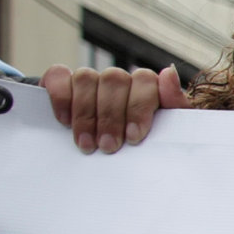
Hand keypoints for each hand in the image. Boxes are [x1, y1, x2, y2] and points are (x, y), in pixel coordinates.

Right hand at [42, 64, 181, 154]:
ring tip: (88, 145)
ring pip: (86, 78)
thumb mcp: (167, 133)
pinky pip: (58, 76)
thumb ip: (175, 106)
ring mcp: (91, 79)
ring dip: (86, 114)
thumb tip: (168, 72)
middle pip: (114, 80)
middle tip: (108, 147)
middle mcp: (119, 80)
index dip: (138, 106)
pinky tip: (65, 122)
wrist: (108, 160)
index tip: (134, 137)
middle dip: (110, 117)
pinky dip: (61, 98)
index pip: (144, 79)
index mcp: (147, 88)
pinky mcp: (62, 82)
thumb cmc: (145, 145)